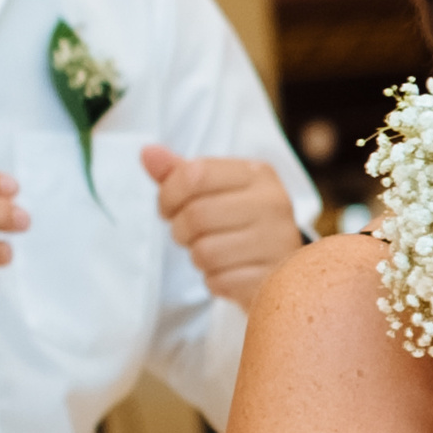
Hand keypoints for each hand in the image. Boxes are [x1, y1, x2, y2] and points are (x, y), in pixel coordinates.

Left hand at [142, 146, 304, 308]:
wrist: (285, 267)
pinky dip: (215, 280)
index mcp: (257, 174)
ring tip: (216, 252)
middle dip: (181, 230)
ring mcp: (276, 241)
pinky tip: (231, 272)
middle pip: (196, 215)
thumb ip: (181, 173)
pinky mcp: (273, 277)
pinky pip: (219, 281)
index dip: (168, 195)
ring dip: (198, 257)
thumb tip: (147, 152)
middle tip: (190, 235)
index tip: (168, 208)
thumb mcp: (215, 191)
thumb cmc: (240, 223)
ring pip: (205, 252)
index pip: (194, 175)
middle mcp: (273, 203)